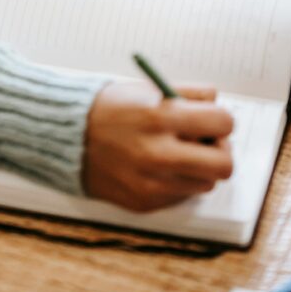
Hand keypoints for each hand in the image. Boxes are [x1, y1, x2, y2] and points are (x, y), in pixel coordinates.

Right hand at [82, 80, 233, 211]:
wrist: (67, 138)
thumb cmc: (109, 109)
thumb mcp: (146, 89)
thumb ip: (187, 94)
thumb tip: (218, 104)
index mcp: (160, 116)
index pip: (222, 123)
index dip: (222, 120)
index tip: (214, 120)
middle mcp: (158, 152)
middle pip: (224, 165)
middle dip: (221, 152)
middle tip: (207, 143)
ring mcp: (152, 182)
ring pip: (206, 183)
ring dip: (198, 168)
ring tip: (175, 153)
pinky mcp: (145, 202)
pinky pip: (181, 195)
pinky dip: (176, 181)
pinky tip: (156, 166)